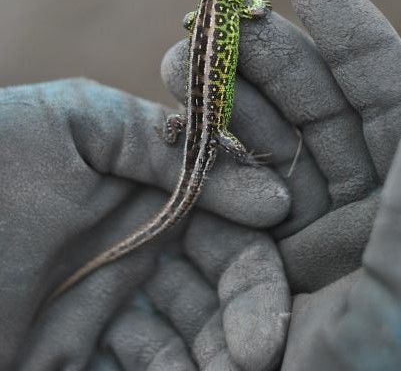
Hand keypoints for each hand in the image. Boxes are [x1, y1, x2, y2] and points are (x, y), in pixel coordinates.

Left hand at [0, 79, 289, 369]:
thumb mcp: (88, 124)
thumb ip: (168, 147)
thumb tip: (272, 196)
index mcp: (154, 191)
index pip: (231, 232)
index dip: (255, 270)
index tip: (265, 315)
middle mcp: (143, 249)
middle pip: (219, 293)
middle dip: (245, 324)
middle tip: (253, 356)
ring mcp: (109, 305)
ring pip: (187, 340)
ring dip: (212, 360)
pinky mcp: (75, 351)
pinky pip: (137, 370)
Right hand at [162, 0, 400, 368]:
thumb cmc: (373, 369)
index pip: (388, 94)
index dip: (353, 35)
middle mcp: (362, 207)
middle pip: (319, 109)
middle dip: (273, 58)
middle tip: (225, 19)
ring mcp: (308, 228)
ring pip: (268, 139)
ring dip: (227, 94)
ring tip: (180, 57)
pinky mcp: (257, 254)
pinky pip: (229, 187)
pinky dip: (204, 149)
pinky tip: (174, 119)